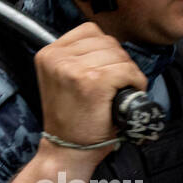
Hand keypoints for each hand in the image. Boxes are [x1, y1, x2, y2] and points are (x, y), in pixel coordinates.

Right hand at [33, 22, 147, 162]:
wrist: (67, 151)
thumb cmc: (71, 121)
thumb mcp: (62, 80)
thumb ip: (76, 58)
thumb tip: (110, 45)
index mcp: (48, 54)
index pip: (89, 31)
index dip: (105, 50)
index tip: (105, 69)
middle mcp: (57, 57)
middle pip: (106, 41)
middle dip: (118, 61)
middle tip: (115, 84)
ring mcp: (74, 68)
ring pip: (118, 55)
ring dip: (127, 72)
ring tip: (119, 90)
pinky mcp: (92, 81)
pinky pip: (126, 70)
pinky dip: (134, 82)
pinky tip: (126, 95)